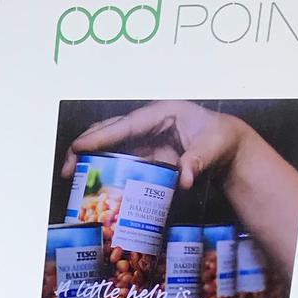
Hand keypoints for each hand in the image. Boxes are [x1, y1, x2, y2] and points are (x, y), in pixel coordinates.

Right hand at [62, 101, 249, 190]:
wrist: (229, 147)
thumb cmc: (222, 140)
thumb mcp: (213, 148)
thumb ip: (197, 162)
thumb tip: (184, 180)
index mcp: (163, 112)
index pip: (126, 124)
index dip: (101, 136)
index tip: (79, 147)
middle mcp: (150, 123)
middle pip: (110, 130)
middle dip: (86, 147)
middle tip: (67, 168)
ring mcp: (146, 138)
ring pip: (111, 146)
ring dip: (90, 160)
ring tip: (72, 177)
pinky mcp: (147, 153)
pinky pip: (122, 160)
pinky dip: (106, 170)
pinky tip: (94, 184)